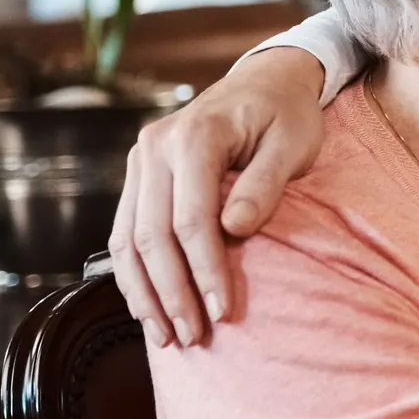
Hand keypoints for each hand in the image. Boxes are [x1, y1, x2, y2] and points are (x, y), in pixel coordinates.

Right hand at [108, 47, 325, 348]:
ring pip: (128, 239)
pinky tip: (149, 308)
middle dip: (172, 292)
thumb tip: (235, 230)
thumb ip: (265, 184)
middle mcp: (156, 147)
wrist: (266, 80)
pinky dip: (134, 274)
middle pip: (152, 235)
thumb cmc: (286, 113)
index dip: (206, 269)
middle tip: (194, 337)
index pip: (192, 218)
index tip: (224, 310)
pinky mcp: (139, 176)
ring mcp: (141, 161)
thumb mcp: (293, 142)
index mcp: (195, 135)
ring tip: (167, 337)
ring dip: (145, 293)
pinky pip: (125, 232)